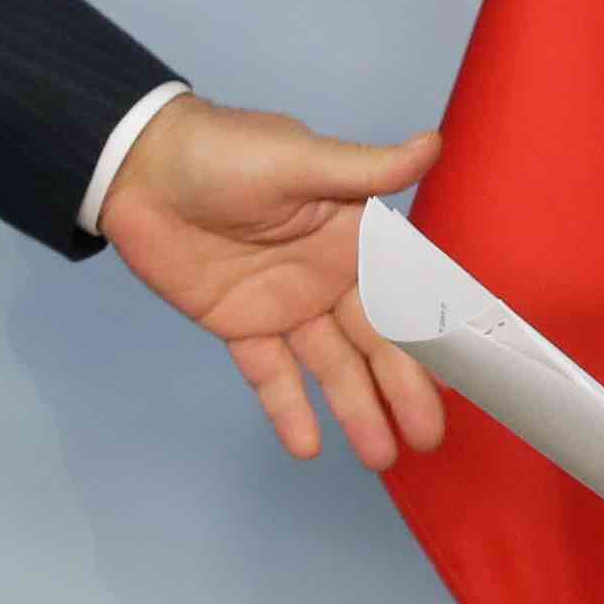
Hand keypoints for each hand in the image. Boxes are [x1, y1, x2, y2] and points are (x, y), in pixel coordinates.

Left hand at [100, 95, 449, 471]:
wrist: (137, 169)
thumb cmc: (222, 151)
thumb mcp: (297, 160)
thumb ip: (364, 170)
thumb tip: (432, 146)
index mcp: (352, 234)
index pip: (405, 290)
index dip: (435, 331)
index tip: (466, 375)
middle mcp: (328, 274)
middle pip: (375, 341)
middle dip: (403, 388)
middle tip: (426, 438)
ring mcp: (286, 303)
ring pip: (330, 366)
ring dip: (356, 409)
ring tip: (380, 457)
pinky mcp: (241, 324)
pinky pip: (271, 374)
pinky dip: (289, 409)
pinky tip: (308, 447)